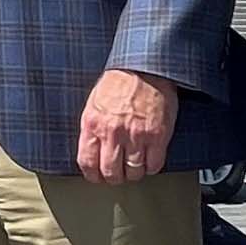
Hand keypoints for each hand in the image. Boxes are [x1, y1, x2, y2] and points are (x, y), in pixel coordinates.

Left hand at [78, 67, 181, 183]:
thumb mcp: (94, 104)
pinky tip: (149, 159)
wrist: (145, 67)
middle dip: (114, 177)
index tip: (98, 177)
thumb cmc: (119, 82)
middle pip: (111, 173)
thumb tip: (91, 152)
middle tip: (119, 174)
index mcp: (93, 124)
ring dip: (134, 173)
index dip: (93, 175)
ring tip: (134, 166)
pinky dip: (152, 167)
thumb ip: (92, 129)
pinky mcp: (157, 135)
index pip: (87, 163)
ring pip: (133, 172)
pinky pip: (154, 164)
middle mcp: (113, 132)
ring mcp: (136, 135)